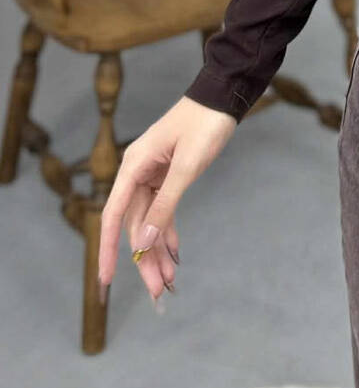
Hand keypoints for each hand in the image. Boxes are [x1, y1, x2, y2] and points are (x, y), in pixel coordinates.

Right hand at [97, 96, 237, 310]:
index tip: (106, 280)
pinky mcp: (168, 176)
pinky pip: (163, 210)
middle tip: (156, 292)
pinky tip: (174, 255)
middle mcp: (137, 173)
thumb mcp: (187, 167)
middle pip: (135, 225)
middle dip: (144, 259)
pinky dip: (168, 232)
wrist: (223, 96)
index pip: (115, 217)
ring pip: (149, 222)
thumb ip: (165, 205)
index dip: (109, 250)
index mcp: (134, 167)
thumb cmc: (204, 124)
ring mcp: (152, 175)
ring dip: (157, 251)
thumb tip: (144, 242)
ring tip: (167, 282)